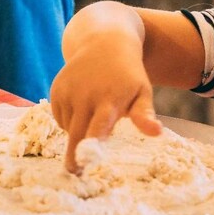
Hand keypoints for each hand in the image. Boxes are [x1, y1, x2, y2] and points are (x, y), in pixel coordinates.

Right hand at [50, 31, 161, 173]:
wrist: (104, 42)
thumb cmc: (128, 75)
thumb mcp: (142, 92)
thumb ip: (144, 115)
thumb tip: (157, 133)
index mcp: (110, 99)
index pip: (97, 128)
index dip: (90, 147)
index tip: (84, 164)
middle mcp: (85, 95)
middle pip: (76, 134)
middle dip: (75, 155)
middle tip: (76, 171)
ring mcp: (68, 91)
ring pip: (68, 127)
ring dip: (78, 131)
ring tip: (93, 116)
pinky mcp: (56, 89)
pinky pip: (59, 117)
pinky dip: (68, 119)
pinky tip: (81, 106)